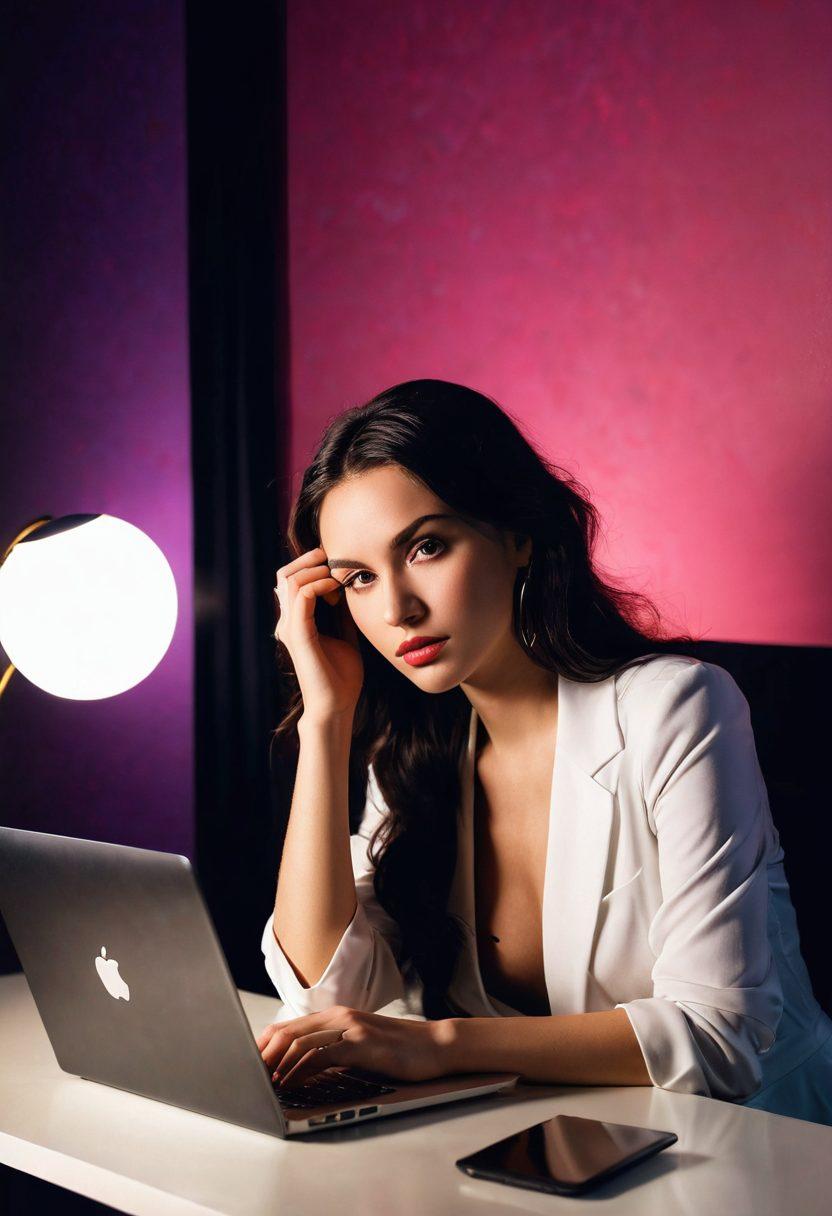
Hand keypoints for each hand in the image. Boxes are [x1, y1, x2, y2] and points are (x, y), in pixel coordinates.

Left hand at [255, 1005, 456, 1089]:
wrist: (434, 1046)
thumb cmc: (396, 1050)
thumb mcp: (357, 1047)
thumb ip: (331, 1050)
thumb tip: (299, 1069)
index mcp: (334, 1016)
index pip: (288, 1027)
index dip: (262, 1046)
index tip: (248, 1066)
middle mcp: (338, 1016)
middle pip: (287, 1032)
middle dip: (262, 1056)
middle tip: (248, 1077)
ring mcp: (349, 1027)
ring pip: (300, 1042)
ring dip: (277, 1065)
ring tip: (263, 1084)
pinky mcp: (361, 1043)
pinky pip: (321, 1054)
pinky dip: (300, 1069)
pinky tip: (290, 1082)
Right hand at [274, 546, 363, 719]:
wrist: (336, 705)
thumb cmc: (341, 675)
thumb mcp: (345, 634)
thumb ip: (341, 613)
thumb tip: (349, 588)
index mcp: (296, 621)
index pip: (292, 580)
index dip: (312, 566)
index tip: (339, 571)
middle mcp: (288, 622)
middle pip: (285, 574)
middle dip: (309, 559)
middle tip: (333, 559)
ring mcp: (290, 627)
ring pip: (290, 579)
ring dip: (316, 570)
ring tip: (337, 576)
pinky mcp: (298, 634)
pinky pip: (302, 595)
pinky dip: (320, 584)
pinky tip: (336, 590)